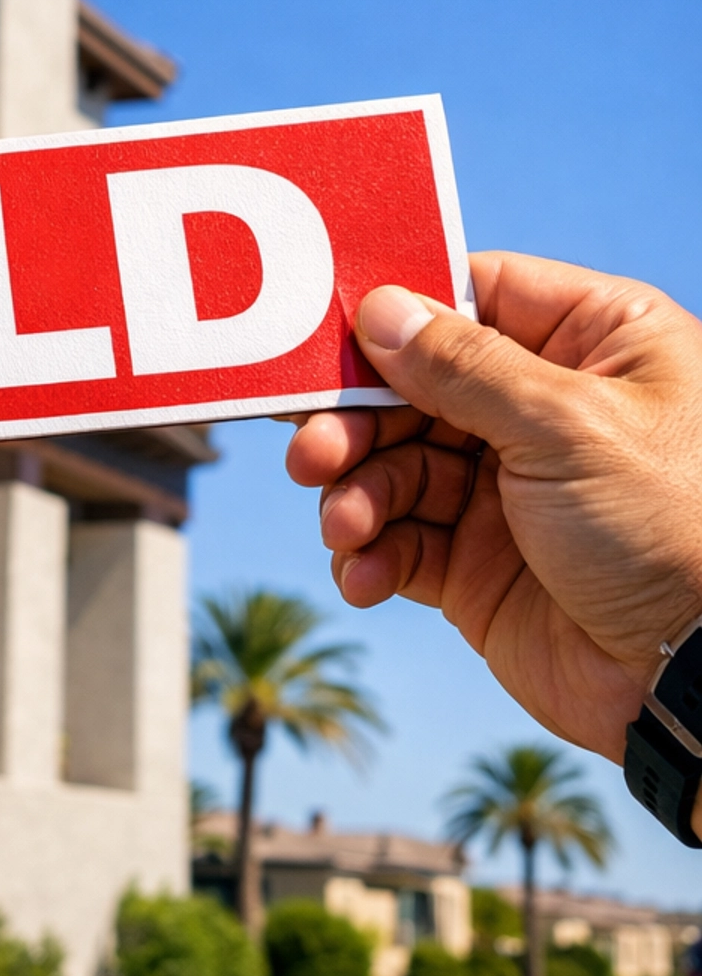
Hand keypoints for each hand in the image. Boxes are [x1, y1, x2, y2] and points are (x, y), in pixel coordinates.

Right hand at [285, 252, 701, 776]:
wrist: (698, 679)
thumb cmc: (674, 529)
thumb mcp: (568, 426)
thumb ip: (465, 366)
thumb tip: (381, 309)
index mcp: (595, 344)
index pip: (476, 296)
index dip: (399, 315)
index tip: (328, 339)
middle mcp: (546, 409)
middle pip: (416, 385)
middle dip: (356, 421)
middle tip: (312, 453)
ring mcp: (509, 489)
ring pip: (395, 465)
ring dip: (355, 493)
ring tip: (345, 527)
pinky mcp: (479, 564)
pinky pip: (399, 541)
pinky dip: (369, 554)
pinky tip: (363, 573)